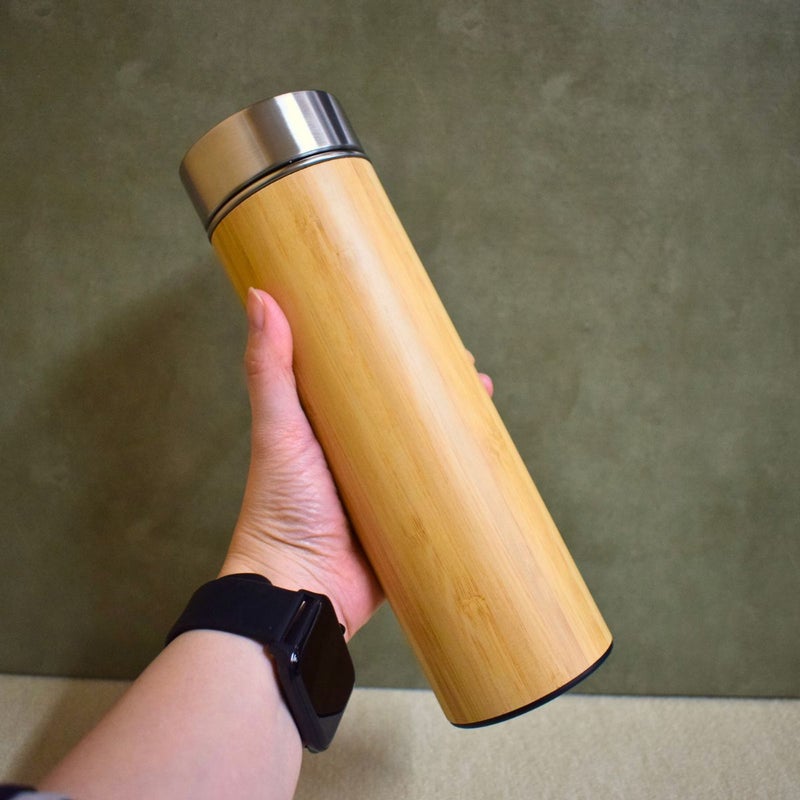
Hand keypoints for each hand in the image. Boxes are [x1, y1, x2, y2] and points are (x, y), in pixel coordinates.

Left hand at [220, 288, 492, 638]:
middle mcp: (357, 452)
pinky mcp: (405, 518)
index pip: (366, 377)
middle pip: (405, 409)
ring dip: (458, 424)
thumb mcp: (279, 431)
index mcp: (327, 426)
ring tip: (483, 401)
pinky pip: (440, 490)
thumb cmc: (279, 510)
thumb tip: (261, 296)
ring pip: (428, 445)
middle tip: (468, 368)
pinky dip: (464, 472)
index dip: (394, 353)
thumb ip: (270, 369)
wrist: (300, 590)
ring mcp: (384, 485)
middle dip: (438, 387)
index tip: (422, 330)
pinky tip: (490, 459)